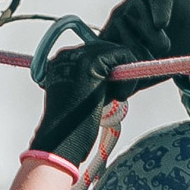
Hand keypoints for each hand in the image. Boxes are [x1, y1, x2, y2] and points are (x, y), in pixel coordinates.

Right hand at [28, 31, 133, 163]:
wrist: (62, 140)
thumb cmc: (74, 129)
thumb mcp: (85, 99)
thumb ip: (97, 84)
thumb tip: (119, 77)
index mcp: (60, 63)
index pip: (96, 55)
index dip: (110, 72)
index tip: (113, 94)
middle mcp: (66, 55)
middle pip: (107, 49)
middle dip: (119, 71)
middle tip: (117, 96)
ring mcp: (77, 56)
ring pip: (117, 52)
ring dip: (124, 76)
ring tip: (116, 98)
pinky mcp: (91, 62)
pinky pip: (124, 55)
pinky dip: (129, 77)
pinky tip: (119, 96)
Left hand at [103, 0, 189, 85]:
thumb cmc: (168, 56)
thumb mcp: (148, 70)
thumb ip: (132, 79)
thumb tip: (117, 94)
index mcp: (115, 33)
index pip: (106, 41)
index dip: (117, 56)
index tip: (131, 71)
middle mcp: (123, 14)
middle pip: (120, 24)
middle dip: (135, 45)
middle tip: (150, 60)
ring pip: (137, 11)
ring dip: (149, 32)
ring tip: (164, 47)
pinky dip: (158, 9)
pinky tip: (161, 23)